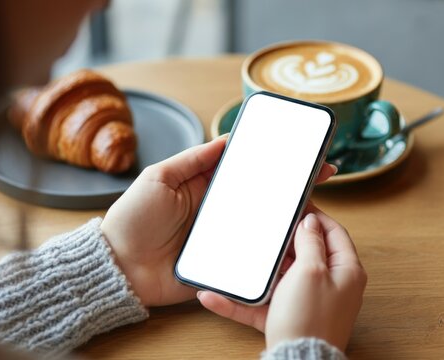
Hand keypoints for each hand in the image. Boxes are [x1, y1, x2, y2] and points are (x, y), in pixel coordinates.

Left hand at [101, 135, 337, 307]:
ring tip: (316, 203)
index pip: (245, 169)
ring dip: (287, 215)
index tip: (298, 149)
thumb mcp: (158, 177)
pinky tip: (295, 239)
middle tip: (322, 171)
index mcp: (205, 186)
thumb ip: (193, 158)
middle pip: (260, 195)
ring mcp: (224, 236)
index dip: (270, 159)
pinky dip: (273, 248)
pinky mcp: (224, 262)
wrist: (121, 267)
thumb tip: (226, 138)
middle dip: (290, 184)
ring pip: (262, 223)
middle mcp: (219, 210)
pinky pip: (252, 254)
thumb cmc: (134, 218)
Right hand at [198, 207, 366, 351]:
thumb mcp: (312, 270)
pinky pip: (262, 303)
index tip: (299, 205)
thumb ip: (311, 243)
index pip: (334, 233)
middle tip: (269, 227)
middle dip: (286, 241)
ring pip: (282, 276)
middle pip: (307, 253)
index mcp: (345, 270)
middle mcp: (330, 285)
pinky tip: (215, 296)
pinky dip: (242, 300)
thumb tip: (310, 222)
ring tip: (243, 255)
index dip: (316, 217)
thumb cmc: (310, 319)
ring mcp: (308, 301)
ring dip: (261, 269)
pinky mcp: (287, 316)